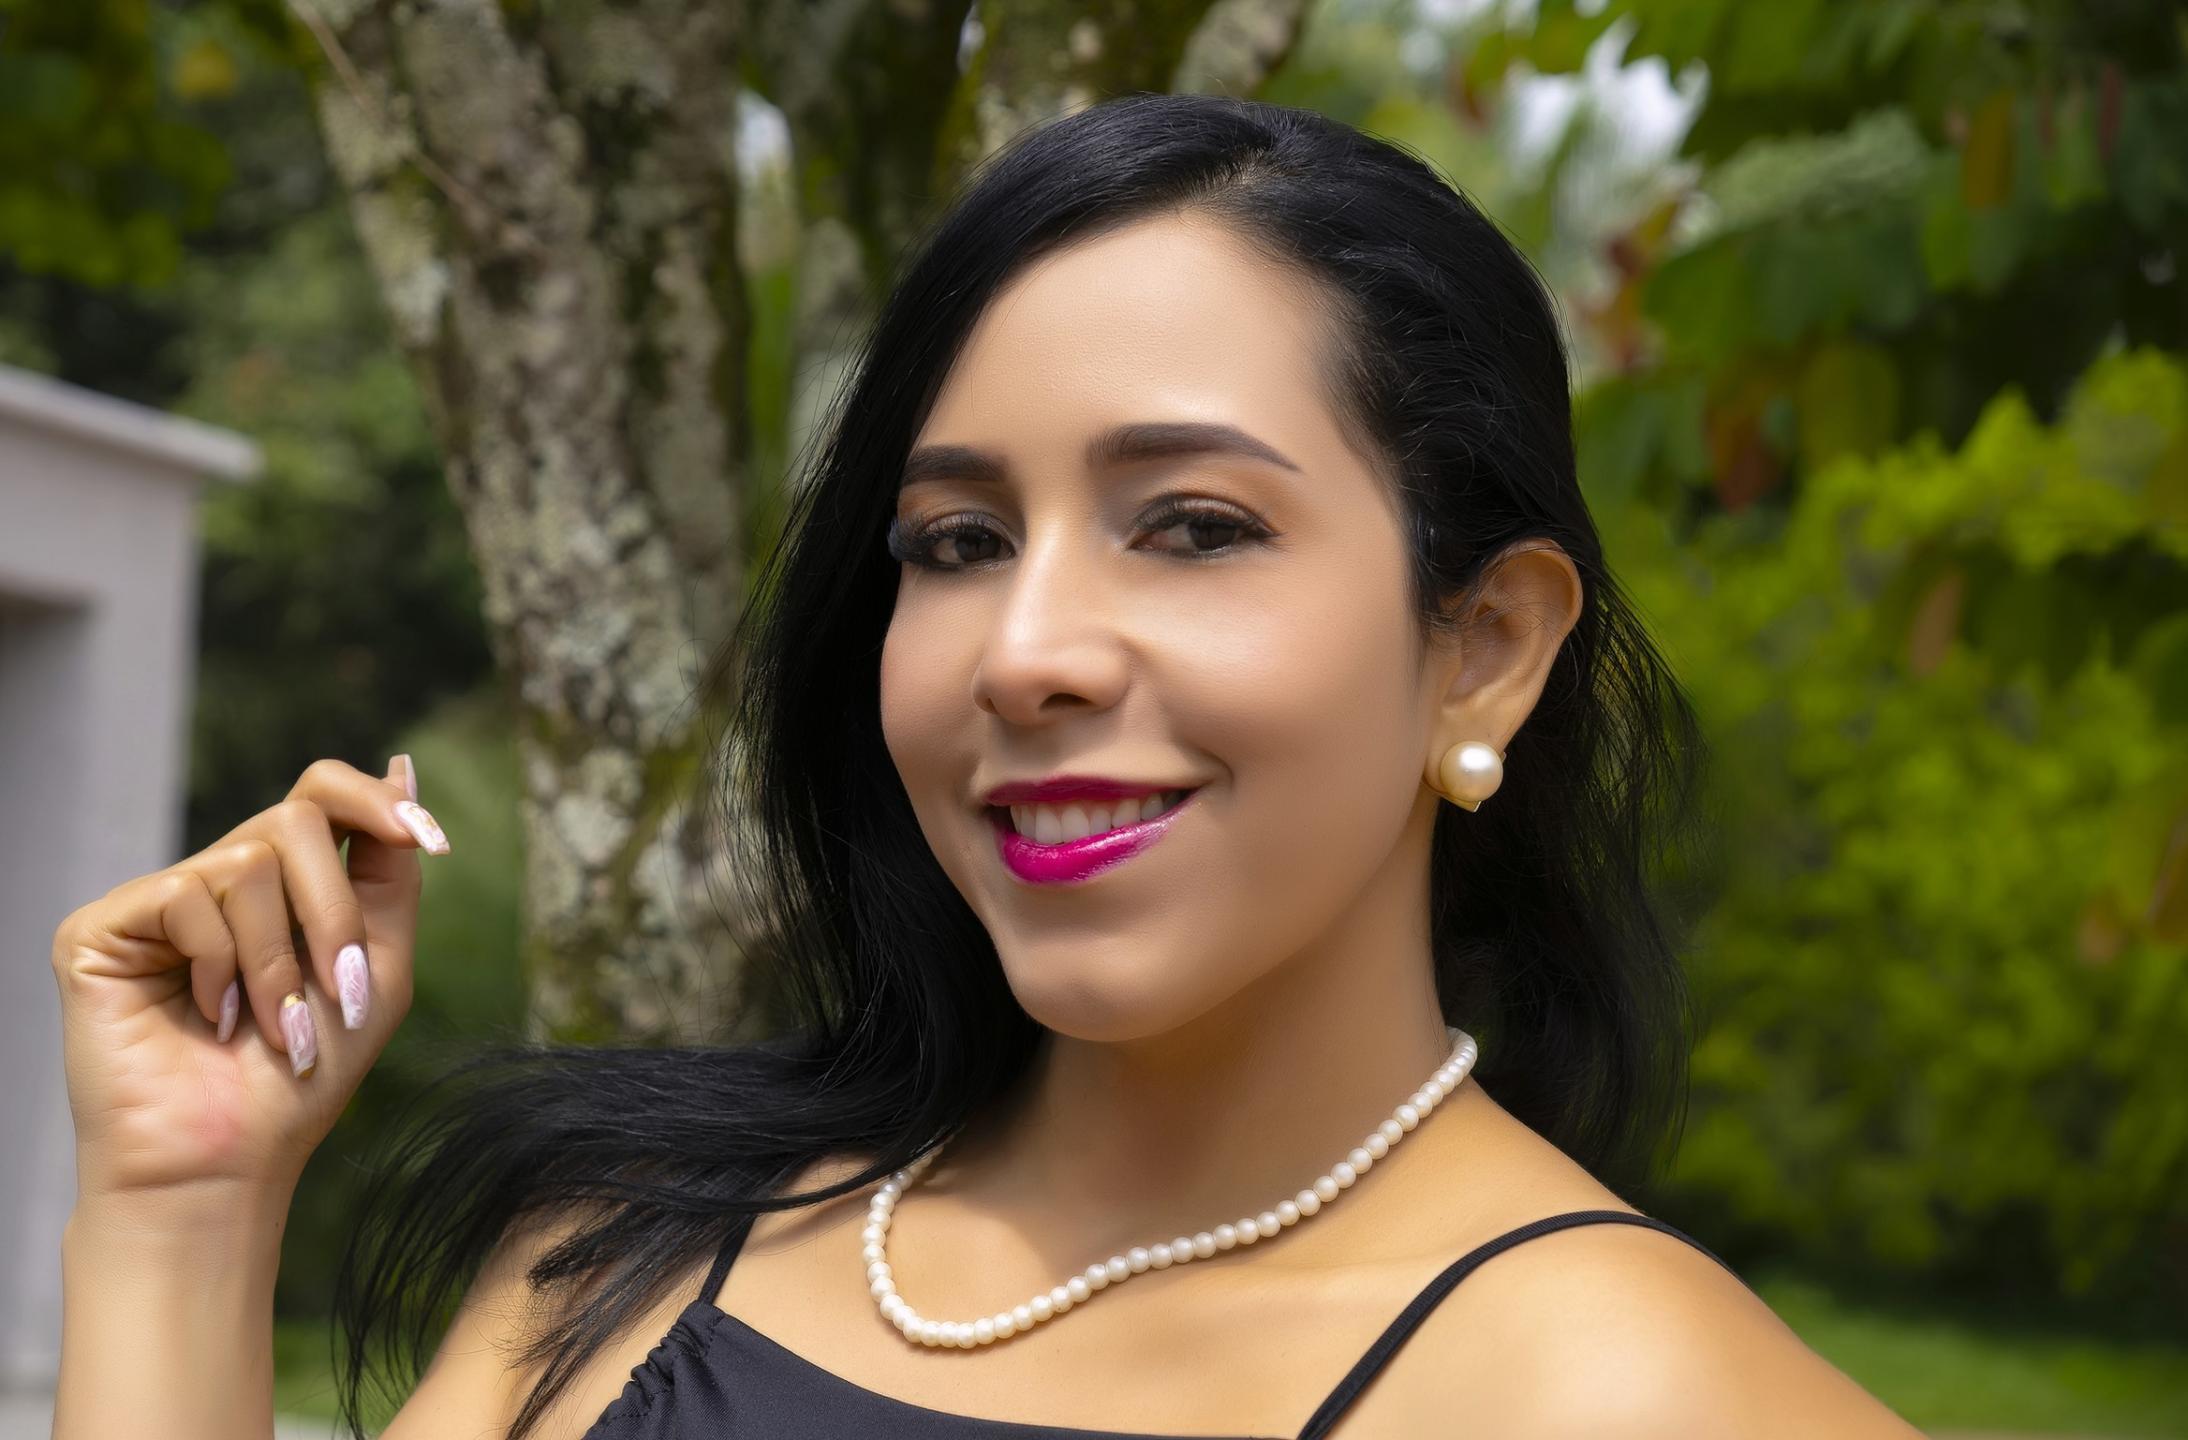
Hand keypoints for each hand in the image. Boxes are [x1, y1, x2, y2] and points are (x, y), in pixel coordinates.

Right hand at [50, 754, 449, 1208]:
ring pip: (249, 863)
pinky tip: (207, 1017)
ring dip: (280, 959)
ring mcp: (159, 901)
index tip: (430, 839)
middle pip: (295, 819)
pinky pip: (187, 894)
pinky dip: (220, 965)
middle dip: (334, 912)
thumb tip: (402, 766)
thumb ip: (387, 868)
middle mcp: (218, 880)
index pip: (322, 793)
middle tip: (339, 990)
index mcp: (284, 886)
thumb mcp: (375, 964)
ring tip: (268, 1023)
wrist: (230, 1158)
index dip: (375, 802)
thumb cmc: (303, 1072)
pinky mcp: (103, 926)